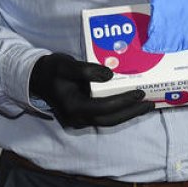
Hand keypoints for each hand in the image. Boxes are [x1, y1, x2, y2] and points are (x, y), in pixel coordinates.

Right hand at [29, 53, 152, 128]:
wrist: (37, 78)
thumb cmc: (52, 70)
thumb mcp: (67, 65)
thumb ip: (87, 69)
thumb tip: (109, 75)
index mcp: (73, 107)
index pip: (103, 108)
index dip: (123, 101)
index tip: (139, 93)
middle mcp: (77, 118)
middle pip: (110, 120)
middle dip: (131, 113)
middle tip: (150, 104)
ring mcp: (79, 120)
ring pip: (108, 121)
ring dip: (128, 114)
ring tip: (146, 106)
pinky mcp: (83, 116)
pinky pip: (105, 117)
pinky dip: (120, 112)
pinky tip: (132, 105)